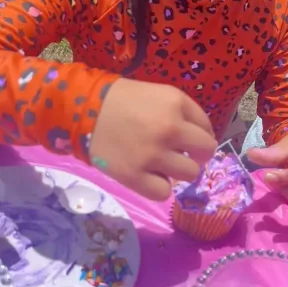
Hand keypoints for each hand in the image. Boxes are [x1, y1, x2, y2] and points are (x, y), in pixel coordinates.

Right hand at [90, 78, 216, 200]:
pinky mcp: (134, 176)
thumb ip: (182, 113)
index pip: (207, 128)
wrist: (81, 110)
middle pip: (205, 152)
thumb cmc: (121, 100)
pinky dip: (158, 187)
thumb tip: (200, 143)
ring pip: (190, 174)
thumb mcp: (158, 94)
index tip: (188, 141)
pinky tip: (148, 176)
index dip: (200, 136)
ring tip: (161, 165)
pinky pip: (164, 192)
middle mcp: (169, 128)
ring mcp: (152, 154)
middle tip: (181, 155)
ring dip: (179, 172)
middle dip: (197, 155)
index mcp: (176, 103)